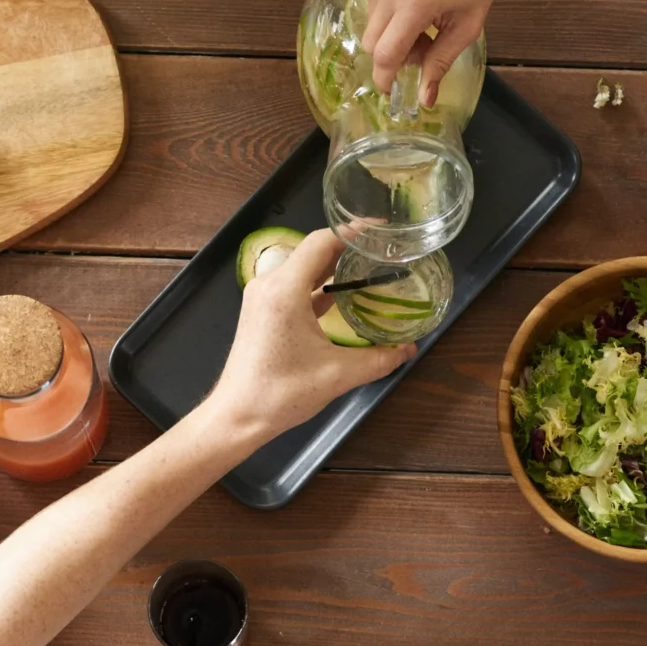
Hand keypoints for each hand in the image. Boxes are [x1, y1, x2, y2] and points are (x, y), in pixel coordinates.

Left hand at [197, 227, 412, 445]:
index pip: (322, 241)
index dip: (354, 231)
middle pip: (314, 251)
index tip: (382, 229)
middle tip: (383, 251)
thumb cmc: (281, 393)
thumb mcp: (338, 375)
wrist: (238, 415)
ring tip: (369, 269)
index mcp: (285, 290)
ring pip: (304, 268)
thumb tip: (409, 349)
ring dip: (334, 267)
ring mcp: (262, 297)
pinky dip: (319, 286)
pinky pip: (295, 286)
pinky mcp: (262, 310)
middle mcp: (270, 285)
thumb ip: (378, 359)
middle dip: (349, 248)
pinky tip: (343, 295)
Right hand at [359, 0, 513, 99]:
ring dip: (393, 35)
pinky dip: (391, 15)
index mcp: (416, 2)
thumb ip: (440, 63)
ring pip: (372, 26)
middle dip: (393, 56)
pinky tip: (416, 4)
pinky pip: (373, 5)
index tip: (394, 90)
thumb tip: (423, 98)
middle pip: (372, 44)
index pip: (385, 54)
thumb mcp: (467, 25)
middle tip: (424, 48)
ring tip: (425, 22)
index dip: (386, 78)